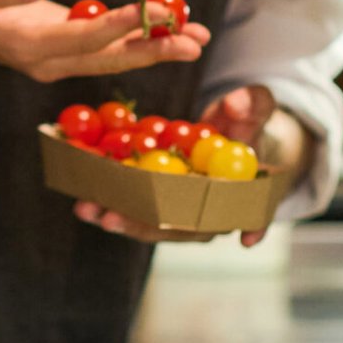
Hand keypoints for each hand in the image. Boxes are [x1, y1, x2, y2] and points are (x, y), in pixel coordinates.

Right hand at [0, 0, 209, 86]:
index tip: (155, 12)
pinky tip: (171, 30)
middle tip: (194, 41)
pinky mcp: (70, 51)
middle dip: (153, 49)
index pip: (82, 38)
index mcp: (27, 46)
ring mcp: (62, 61)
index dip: (120, 25)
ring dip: (157, 49)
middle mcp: (50, 61)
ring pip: (115, 57)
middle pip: (108, 58)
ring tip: (199, 38)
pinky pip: (110, 47)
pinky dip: (141, 39)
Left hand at [70, 87, 312, 248]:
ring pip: (152, 220)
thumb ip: (251, 105)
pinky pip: (136, 200)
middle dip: (143, 224)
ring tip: (86, 208)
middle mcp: (208, 209)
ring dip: (119, 216)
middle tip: (109, 217)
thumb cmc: (251, 122)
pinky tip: (84, 191)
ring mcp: (182, 206)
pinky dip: (113, 197)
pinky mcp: (160, 195)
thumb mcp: (258, 107)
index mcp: (240, 194)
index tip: (217, 236)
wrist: (237, 129)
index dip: (218, 226)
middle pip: (178, 225)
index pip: (232, 214)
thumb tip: (236, 108)